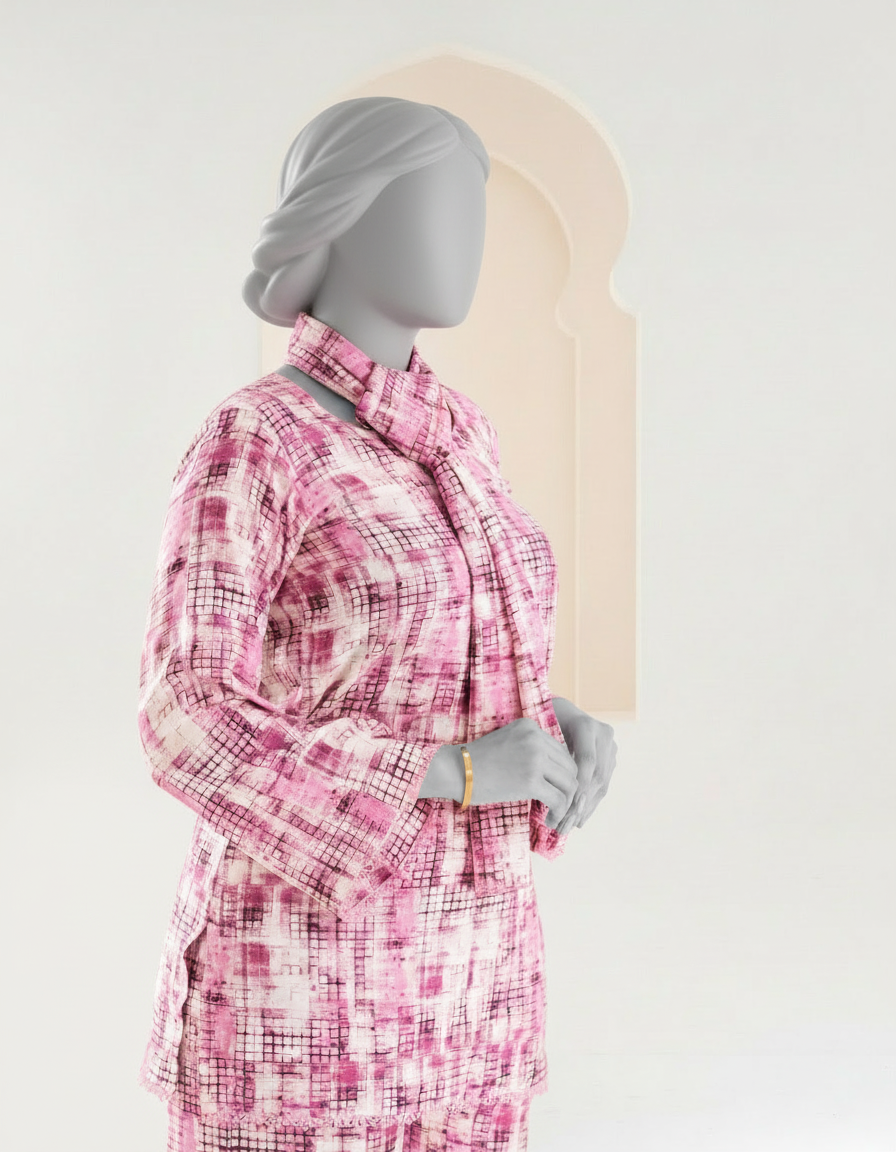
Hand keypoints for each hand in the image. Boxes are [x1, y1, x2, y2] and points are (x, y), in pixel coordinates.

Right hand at [421, 717, 578, 828]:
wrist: (455, 770)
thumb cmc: (477, 761)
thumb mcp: (507, 742)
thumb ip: (530, 748)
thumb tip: (555, 773)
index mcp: (531, 727)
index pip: (562, 751)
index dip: (562, 774)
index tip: (556, 789)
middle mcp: (536, 739)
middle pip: (570, 767)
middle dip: (569, 789)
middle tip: (559, 805)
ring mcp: (535, 759)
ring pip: (569, 784)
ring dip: (566, 803)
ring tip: (555, 814)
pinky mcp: (531, 781)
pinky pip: (559, 799)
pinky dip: (559, 813)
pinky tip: (549, 820)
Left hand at [550, 697, 616, 832]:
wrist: (559, 711)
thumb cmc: (540, 723)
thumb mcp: (540, 733)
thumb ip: (546, 754)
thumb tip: (544, 785)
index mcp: (586, 725)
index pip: (586, 761)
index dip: (578, 786)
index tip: (563, 807)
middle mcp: (603, 734)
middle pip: (597, 775)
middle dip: (581, 803)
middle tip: (566, 824)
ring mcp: (610, 746)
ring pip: (602, 783)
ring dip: (586, 807)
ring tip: (569, 826)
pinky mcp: (610, 757)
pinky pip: (603, 784)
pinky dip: (590, 803)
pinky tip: (579, 819)